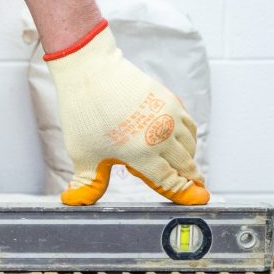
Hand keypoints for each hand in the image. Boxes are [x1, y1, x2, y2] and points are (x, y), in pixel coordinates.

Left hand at [47, 23, 208, 205]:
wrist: (91, 72)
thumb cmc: (84, 115)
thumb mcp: (82, 155)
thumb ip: (87, 182)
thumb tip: (76, 200)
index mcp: (142, 155)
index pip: (170, 181)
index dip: (184, 193)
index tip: (198, 199)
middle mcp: (162, 137)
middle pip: (186, 164)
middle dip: (190, 178)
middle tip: (195, 186)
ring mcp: (169, 117)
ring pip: (190, 145)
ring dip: (189, 158)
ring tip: (186, 166)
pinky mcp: (170, 101)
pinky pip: (189, 125)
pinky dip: (189, 137)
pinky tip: (181, 140)